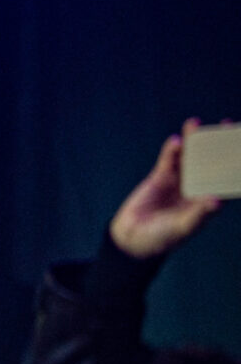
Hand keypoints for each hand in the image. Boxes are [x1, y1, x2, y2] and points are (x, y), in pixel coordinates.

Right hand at [110, 118, 225, 258]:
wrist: (133, 239)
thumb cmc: (163, 238)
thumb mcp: (183, 227)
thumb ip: (200, 214)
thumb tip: (217, 201)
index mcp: (208, 201)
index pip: (226, 178)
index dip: (236, 162)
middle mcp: (196, 188)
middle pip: (210, 161)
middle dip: (218, 144)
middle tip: (226, 124)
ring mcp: (178, 182)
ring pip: (189, 157)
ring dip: (193, 141)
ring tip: (194, 124)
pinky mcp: (159, 178)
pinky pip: (167, 161)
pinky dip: (171, 151)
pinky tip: (175, 141)